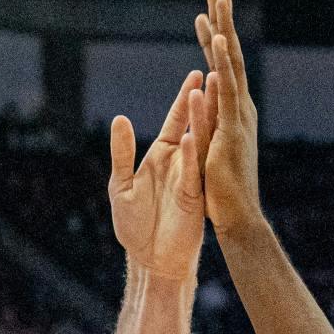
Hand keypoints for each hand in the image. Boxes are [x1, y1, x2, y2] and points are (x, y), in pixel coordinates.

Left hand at [108, 67, 208, 284]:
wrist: (148, 259)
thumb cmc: (134, 225)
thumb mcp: (120, 184)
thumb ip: (122, 153)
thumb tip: (120, 119)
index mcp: (163, 156)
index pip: (176, 121)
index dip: (184, 99)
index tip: (195, 76)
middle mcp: (180, 164)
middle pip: (194, 126)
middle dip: (202, 102)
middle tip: (213, 74)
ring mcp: (190, 179)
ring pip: (199, 144)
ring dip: (201, 121)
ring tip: (206, 95)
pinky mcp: (192, 198)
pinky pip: (192, 173)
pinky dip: (192, 155)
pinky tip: (192, 136)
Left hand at [192, 0, 261, 236]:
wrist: (238, 218)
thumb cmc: (224, 193)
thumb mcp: (214, 152)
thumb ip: (212, 129)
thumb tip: (207, 114)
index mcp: (234, 113)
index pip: (221, 68)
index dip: (212, 41)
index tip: (204, 16)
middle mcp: (240, 109)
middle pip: (229, 57)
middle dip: (223, 23)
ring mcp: (238, 117)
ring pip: (230, 66)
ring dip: (224, 32)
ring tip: (219, 3)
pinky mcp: (231, 131)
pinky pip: (226, 93)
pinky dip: (221, 66)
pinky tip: (216, 43)